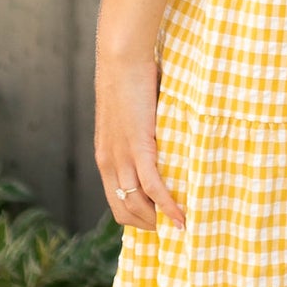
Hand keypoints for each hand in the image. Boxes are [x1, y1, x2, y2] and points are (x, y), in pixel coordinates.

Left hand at [94, 52, 185, 229]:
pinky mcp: (138, 147)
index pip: (115, 202)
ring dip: (159, 220)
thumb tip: (156, 140)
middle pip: (124, 210)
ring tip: (181, 225)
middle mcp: (108, 162)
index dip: (135, 218)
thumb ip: (136, 135)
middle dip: (147, 224)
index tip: (156, 222)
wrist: (120, 59)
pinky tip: (182, 216)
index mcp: (105, 156)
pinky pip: (153, 187)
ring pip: (137, 204)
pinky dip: (168, 206)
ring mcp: (122, 157)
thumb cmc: (127, 80)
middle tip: (171, 227)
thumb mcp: (126, 116)